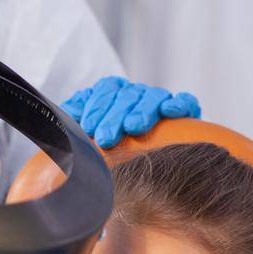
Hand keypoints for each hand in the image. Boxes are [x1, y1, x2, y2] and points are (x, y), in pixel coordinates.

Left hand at [62, 76, 200, 148]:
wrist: (145, 164)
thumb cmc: (110, 147)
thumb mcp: (90, 131)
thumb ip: (78, 116)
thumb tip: (67, 112)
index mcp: (116, 94)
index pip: (108, 90)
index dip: (98, 106)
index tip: (88, 126)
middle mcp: (138, 94)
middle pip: (128, 96)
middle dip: (115, 115)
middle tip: (106, 137)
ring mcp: (161, 101)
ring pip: (154, 97)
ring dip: (143, 110)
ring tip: (134, 127)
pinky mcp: (185, 111)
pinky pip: (185, 102)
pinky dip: (180, 103)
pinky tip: (171, 111)